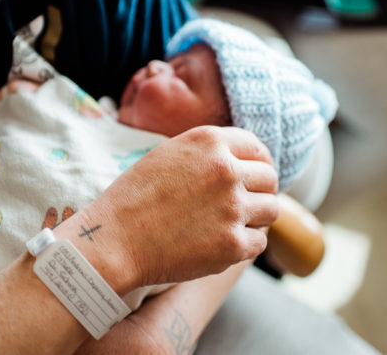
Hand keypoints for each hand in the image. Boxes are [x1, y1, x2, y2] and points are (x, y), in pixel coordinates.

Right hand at [64, 126, 278, 292]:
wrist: (114, 240)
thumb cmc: (135, 198)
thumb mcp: (170, 154)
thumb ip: (208, 152)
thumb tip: (244, 161)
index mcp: (210, 141)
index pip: (257, 147)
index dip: (258, 163)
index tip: (253, 176)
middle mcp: (226, 169)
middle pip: (270, 178)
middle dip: (259, 190)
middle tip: (243, 204)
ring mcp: (232, 207)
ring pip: (272, 209)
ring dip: (256, 217)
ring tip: (232, 224)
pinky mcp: (233, 244)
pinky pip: (259, 242)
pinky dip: (245, 245)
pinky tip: (222, 243)